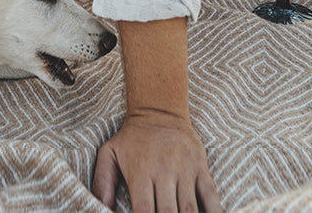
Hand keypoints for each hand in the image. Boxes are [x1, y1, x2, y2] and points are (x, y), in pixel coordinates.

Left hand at [92, 111, 222, 212]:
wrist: (159, 109)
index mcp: (141, 173)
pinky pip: (211, 196)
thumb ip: (102, 181)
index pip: (144, 211)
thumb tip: (100, 208)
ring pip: (190, 209)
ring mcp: (185, 170)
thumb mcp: (110, 152)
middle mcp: (164, 172)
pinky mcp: (200, 168)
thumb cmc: (132, 138)